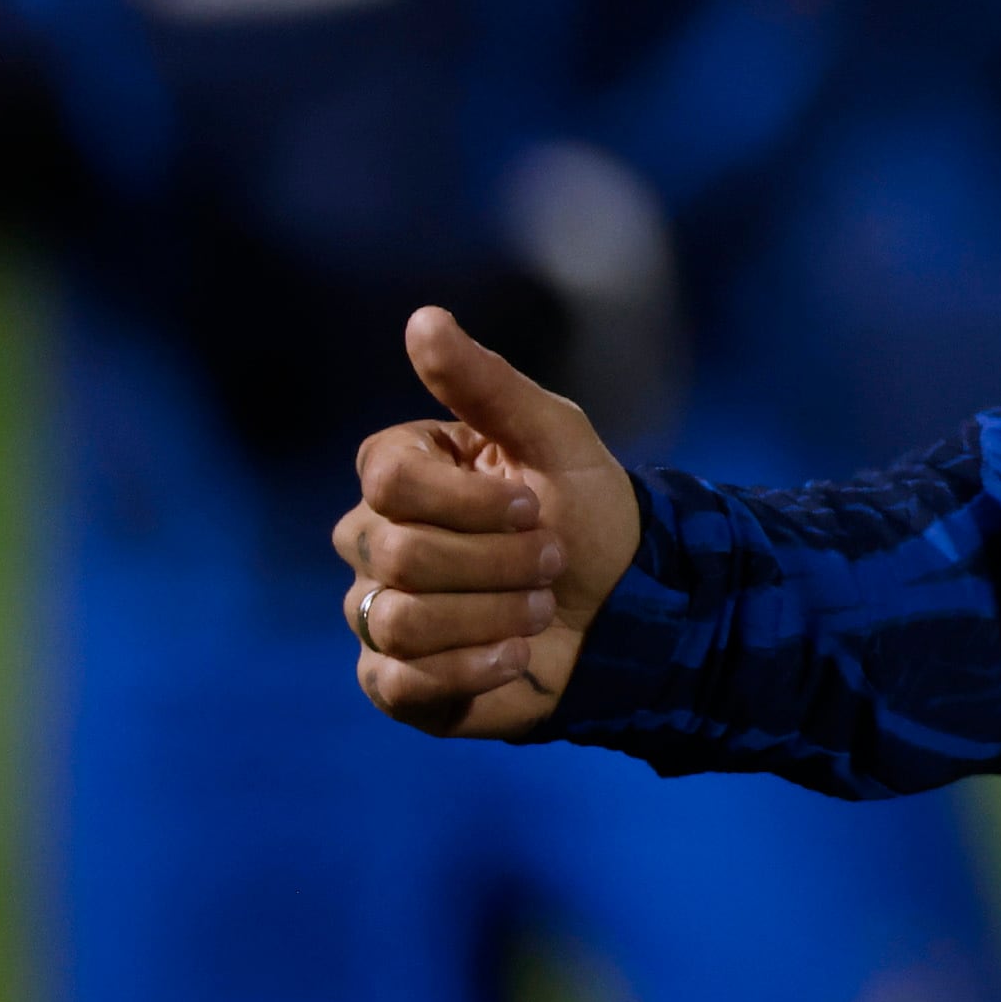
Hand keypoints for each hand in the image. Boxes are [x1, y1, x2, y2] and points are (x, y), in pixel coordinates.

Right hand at [328, 307, 642, 737]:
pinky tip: (518, 656)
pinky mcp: (394, 682)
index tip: (536, 501)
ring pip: (399, 621)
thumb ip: (486, 382)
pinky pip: (399, 683)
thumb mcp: (553, 435)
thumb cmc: (587, 509)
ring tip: (544, 607)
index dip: (471, 500)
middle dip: (498, 560)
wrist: (626, 604)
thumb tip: (423, 318)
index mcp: (401, 474)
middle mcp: (374, 542)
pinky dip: (471, 669)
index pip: (388, 479)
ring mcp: (377, 613)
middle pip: (397, 554)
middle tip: (553, 558)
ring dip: (495, 614)